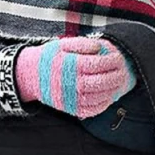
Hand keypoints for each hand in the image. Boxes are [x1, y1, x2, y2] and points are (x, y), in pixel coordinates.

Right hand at [15, 37, 136, 118]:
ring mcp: (71, 98)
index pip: (98, 64)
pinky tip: (108, 95)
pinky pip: (92, 109)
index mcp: (71, 66)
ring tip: (119, 82)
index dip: (112, 61)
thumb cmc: (49, 58)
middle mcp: (72, 83)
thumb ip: (82, 44)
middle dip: (116, 76)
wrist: (30, 76)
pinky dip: (104, 103)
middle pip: (102, 82)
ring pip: (99, 97)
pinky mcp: (71, 108)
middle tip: (124, 70)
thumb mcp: (63, 45)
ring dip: (113, 90)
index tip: (119, 57)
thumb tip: (100, 48)